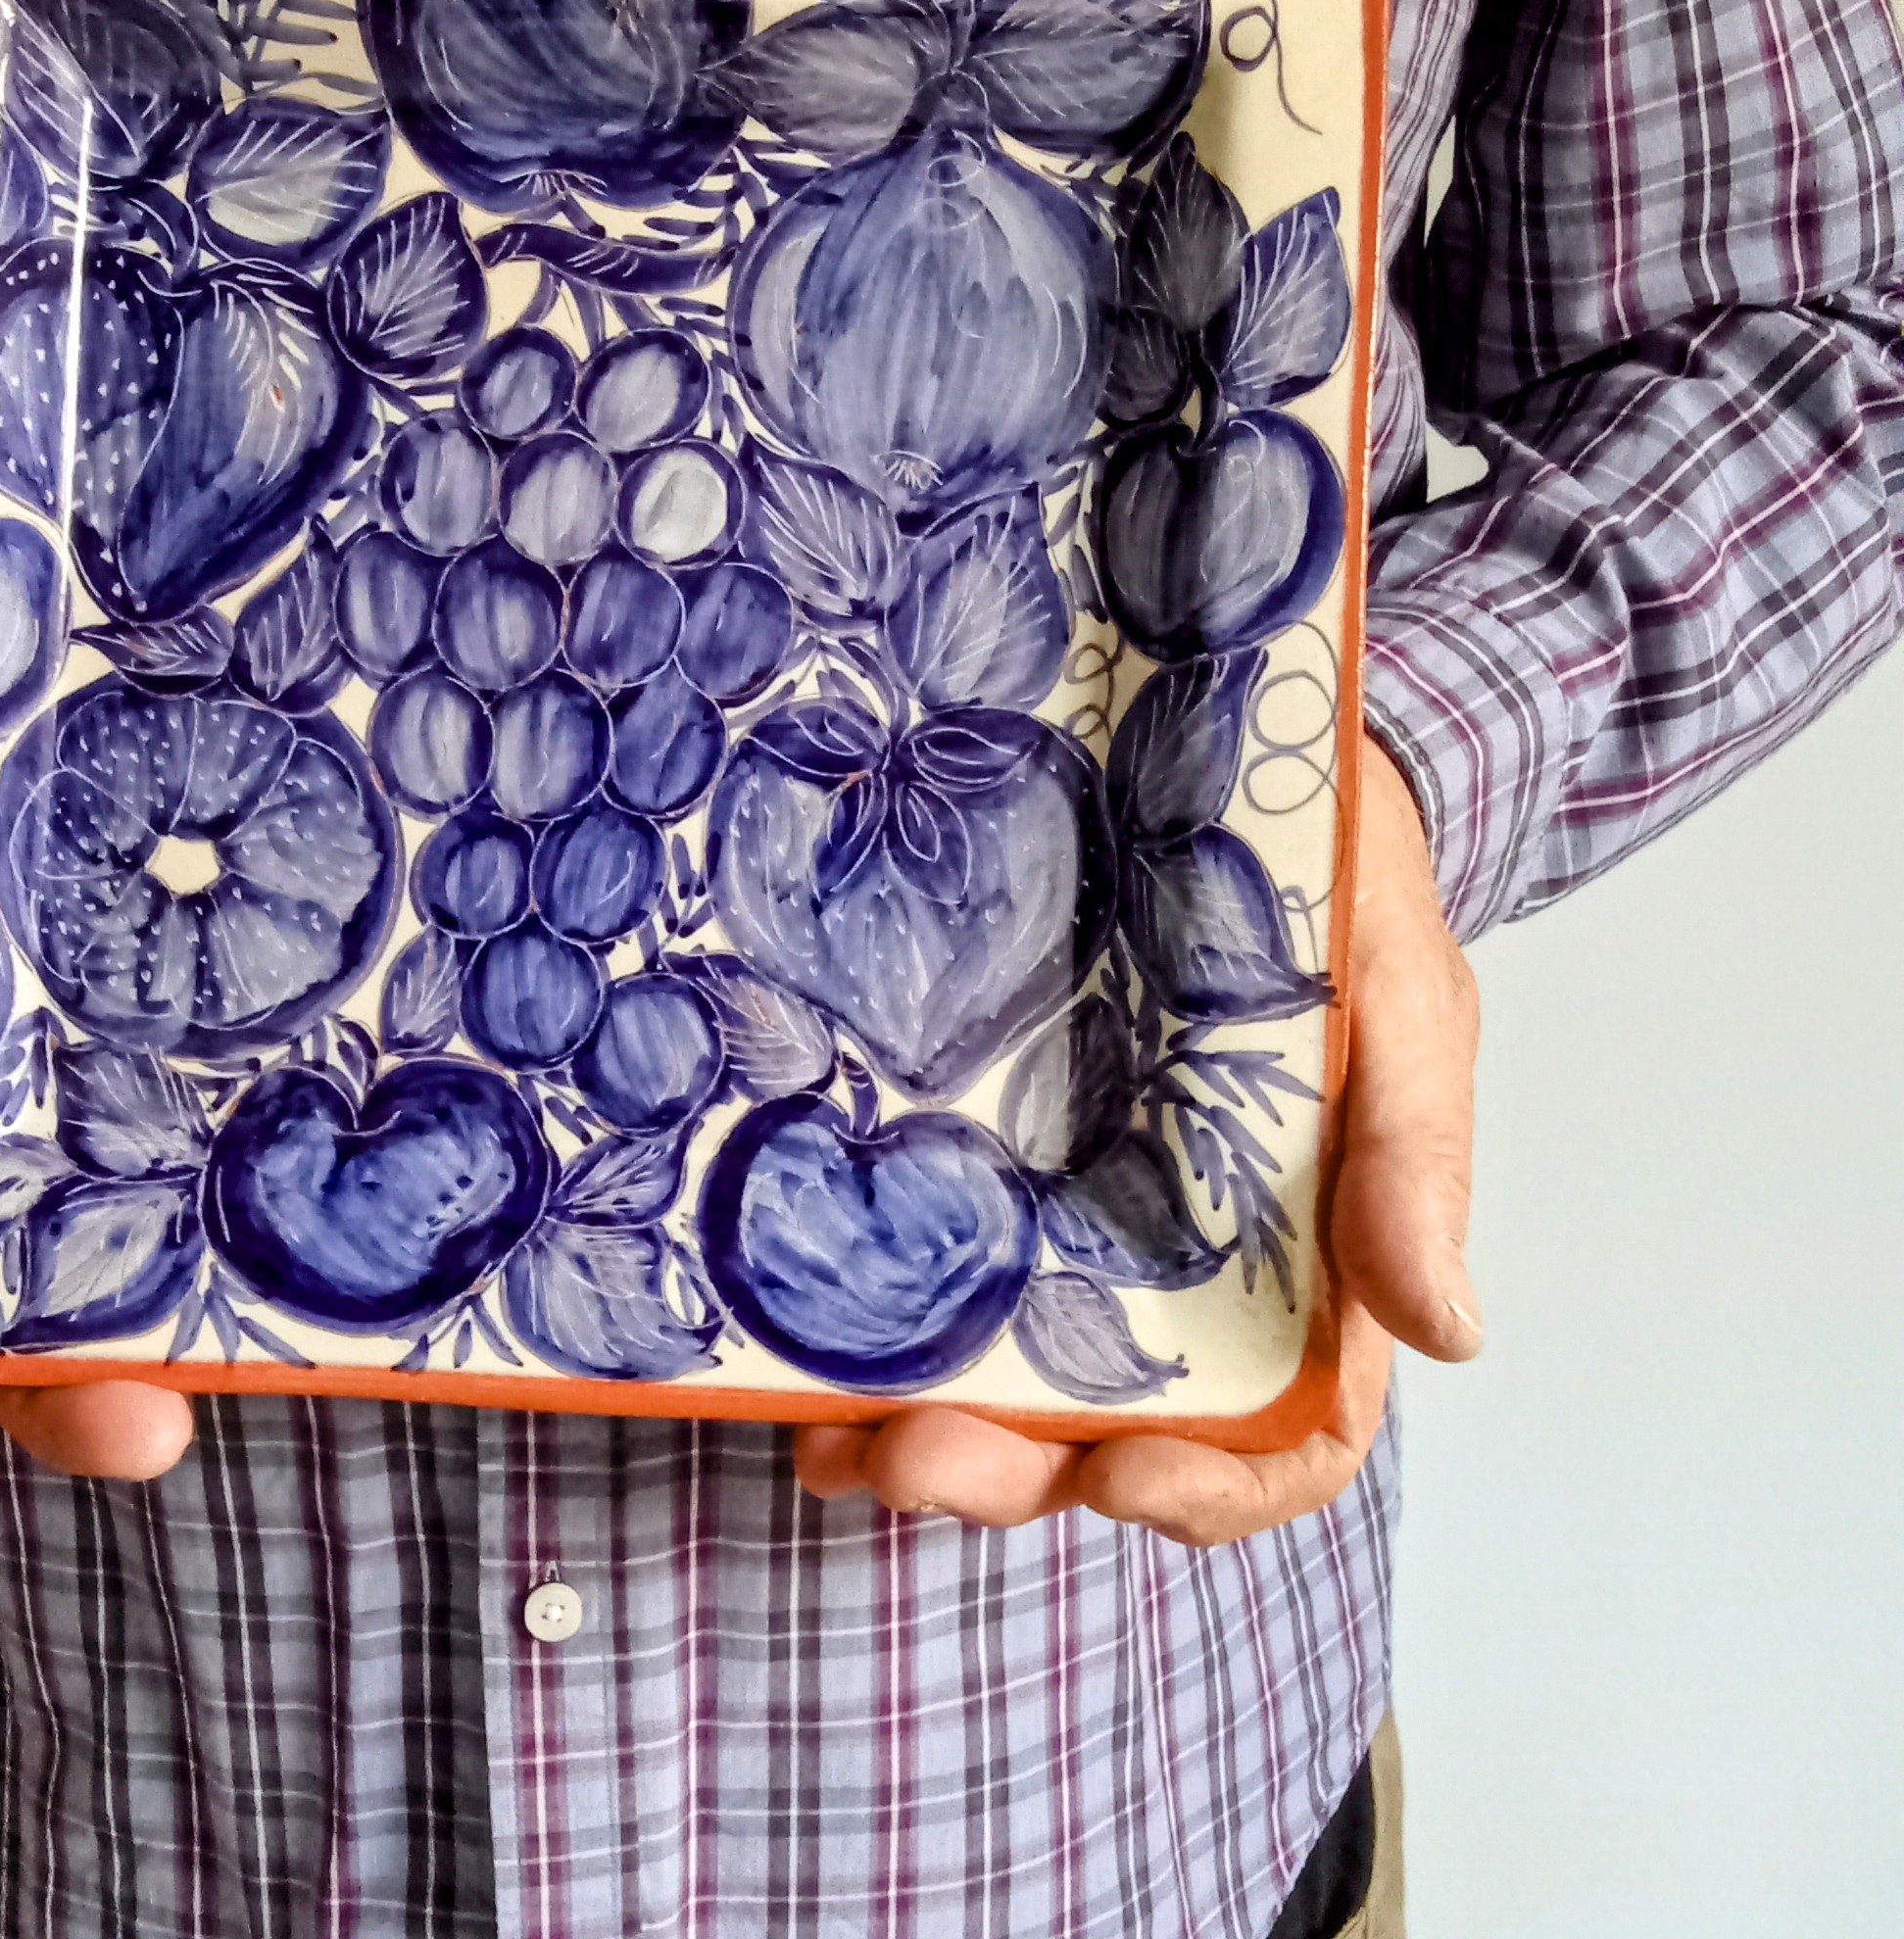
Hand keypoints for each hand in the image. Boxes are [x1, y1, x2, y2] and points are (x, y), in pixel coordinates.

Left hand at [793, 735, 1479, 1542]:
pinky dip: (853, 1332)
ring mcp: (1063, 1213)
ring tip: (830, 1433)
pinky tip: (786, 1352)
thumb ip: (1411, 1152)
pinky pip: (914, 1263)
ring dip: (914, 1429)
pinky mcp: (972, 1147)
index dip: (1215, 1486)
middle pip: (1103, 1430)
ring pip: (995, 1375)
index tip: (1128, 1479)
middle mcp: (1174, 1269)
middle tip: (913, 1461)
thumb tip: (1446, 1331)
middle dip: (1011, 1470)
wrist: (1212, 744)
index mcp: (1304, 1263)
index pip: (1283, 1434)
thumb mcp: (1401, 993)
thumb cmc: (1338, 884)